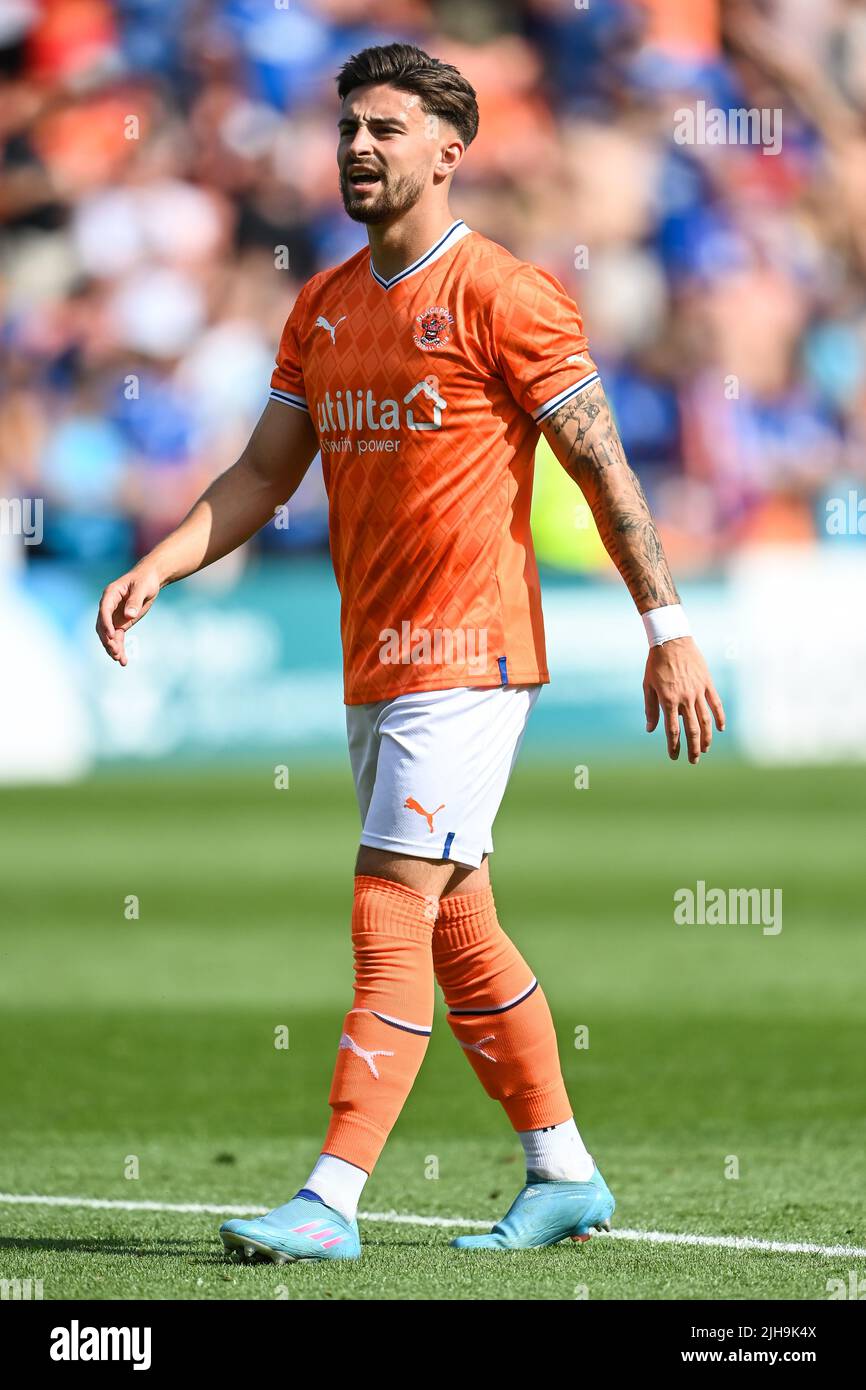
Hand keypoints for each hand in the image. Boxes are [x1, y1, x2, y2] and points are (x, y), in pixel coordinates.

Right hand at [96, 564, 160, 665]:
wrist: (149, 580)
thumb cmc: (144, 580)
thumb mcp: (142, 588)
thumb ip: (135, 601)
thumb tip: (129, 615)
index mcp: (110, 594)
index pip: (104, 610)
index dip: (106, 623)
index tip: (111, 636)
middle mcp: (108, 606)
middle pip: (103, 626)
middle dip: (108, 640)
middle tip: (116, 652)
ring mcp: (113, 616)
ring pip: (109, 635)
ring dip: (112, 647)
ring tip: (120, 659)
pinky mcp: (120, 623)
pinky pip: (117, 638)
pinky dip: (119, 648)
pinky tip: (123, 660)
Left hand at [643, 637, 724, 763]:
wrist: (671, 640)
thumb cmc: (655, 664)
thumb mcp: (648, 686)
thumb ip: (650, 709)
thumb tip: (650, 729)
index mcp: (668, 700)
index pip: (672, 730)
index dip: (674, 746)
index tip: (674, 756)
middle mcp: (685, 699)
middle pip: (691, 730)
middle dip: (692, 748)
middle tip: (693, 760)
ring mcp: (698, 691)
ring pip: (705, 720)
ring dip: (706, 737)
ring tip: (705, 749)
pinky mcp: (707, 683)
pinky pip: (716, 704)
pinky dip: (719, 717)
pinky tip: (720, 729)